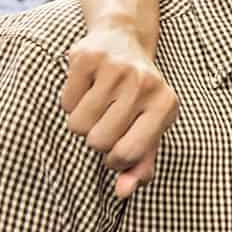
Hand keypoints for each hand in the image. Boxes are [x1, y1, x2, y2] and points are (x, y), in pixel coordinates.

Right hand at [62, 25, 178, 198]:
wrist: (124, 38)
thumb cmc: (138, 96)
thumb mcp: (149, 129)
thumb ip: (141, 166)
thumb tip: (123, 193)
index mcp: (166, 105)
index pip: (127, 155)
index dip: (115, 160)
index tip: (117, 148)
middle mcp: (144, 84)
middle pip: (98, 142)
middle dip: (97, 140)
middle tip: (107, 120)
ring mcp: (116, 68)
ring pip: (78, 125)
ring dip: (82, 122)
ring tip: (98, 104)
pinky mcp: (87, 57)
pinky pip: (65, 102)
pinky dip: (71, 101)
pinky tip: (88, 87)